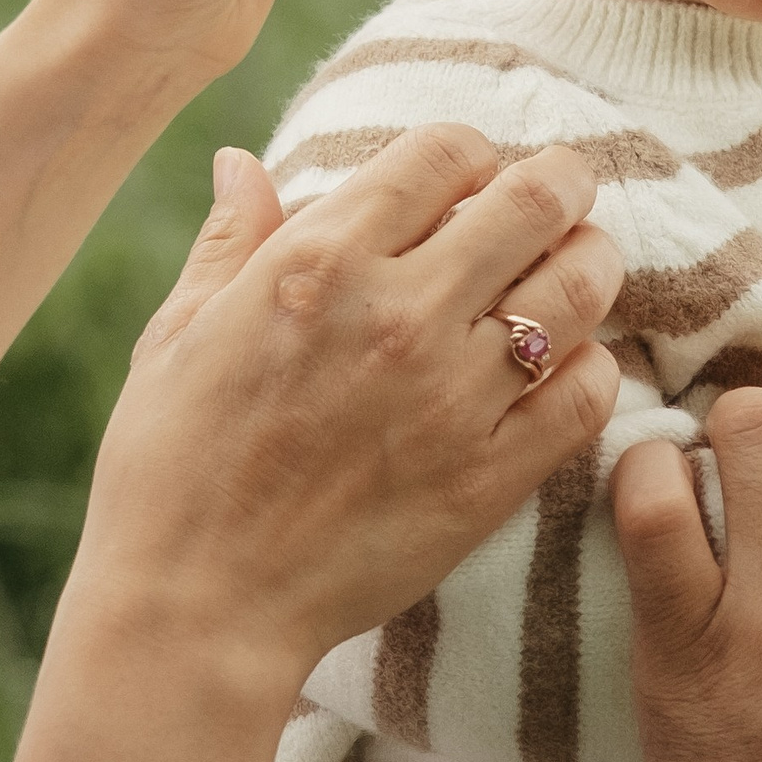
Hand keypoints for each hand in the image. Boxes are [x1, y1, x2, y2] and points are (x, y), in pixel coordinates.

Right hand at [72, 124, 622, 694]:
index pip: (444, 153)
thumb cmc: (170, 470)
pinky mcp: (489, 477)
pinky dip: (591, 366)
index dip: (472, 154)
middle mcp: (399, 316)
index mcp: (318, 263)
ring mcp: (453, 397)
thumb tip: (243, 161)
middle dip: (562, 182)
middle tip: (565, 194)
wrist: (196, 608)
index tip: (472, 177)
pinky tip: (565, 367)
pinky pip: (586, 393)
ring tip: (577, 268)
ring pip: (580, 287)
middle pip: (536, 201)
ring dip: (589, 263)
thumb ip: (231, 241)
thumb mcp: (177, 336)